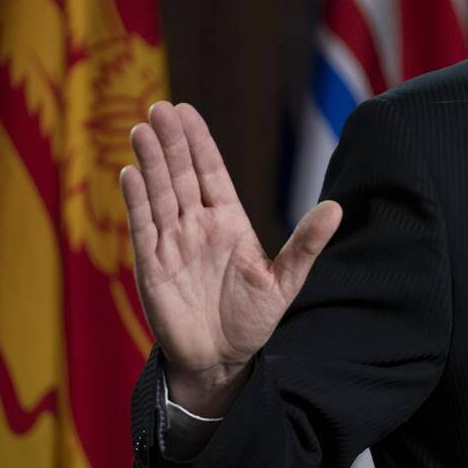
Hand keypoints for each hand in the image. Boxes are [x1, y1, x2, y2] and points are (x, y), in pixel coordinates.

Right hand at [120, 101, 342, 414]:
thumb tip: (337, 208)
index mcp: (229, 222)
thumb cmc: (253, 320)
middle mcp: (197, 226)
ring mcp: (171, 243)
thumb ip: (307, 244)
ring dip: (150, 162)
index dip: (199, 143)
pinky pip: (141, 227)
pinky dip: (135, 200)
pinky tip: (130, 174)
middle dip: (172, 142)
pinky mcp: (150, 266)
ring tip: (141, 129)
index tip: (187, 111)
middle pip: (181, 174)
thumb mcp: (285, 282)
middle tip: (160, 106)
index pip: (211, 172)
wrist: (220, 361)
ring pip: (159, 194)